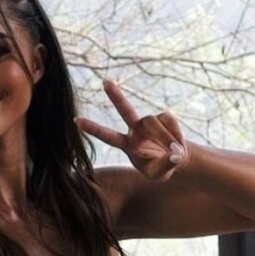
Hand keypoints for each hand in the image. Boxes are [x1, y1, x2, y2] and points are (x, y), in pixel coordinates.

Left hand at [75, 80, 189, 180]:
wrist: (175, 158)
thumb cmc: (161, 167)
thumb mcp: (160, 174)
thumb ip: (164, 166)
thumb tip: (174, 155)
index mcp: (127, 145)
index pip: (107, 136)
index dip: (93, 129)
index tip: (76, 121)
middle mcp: (135, 129)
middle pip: (124, 110)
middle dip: (116, 96)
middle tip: (105, 81)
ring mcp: (148, 122)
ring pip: (153, 122)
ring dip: (164, 138)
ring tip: (173, 152)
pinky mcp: (163, 117)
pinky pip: (169, 121)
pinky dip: (175, 134)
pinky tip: (177, 144)